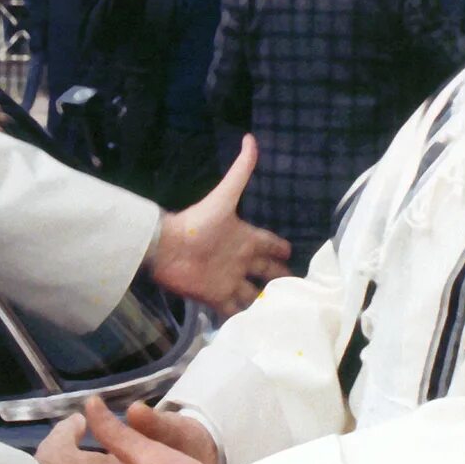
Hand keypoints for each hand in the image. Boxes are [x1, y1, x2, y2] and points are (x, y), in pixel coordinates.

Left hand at [150, 135, 291, 316]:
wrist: (167, 248)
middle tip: (297, 289)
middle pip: (266, 272)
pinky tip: (257, 325)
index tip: (292, 253)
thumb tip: (250, 138)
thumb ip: (240, 171)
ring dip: (264, 301)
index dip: (281, 249)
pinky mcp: (216, 297)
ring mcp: (229, 280)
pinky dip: (244, 317)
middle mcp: (240, 260)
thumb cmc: (197, 222)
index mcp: (244, 237)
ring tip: (281, 311)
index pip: (269, 244)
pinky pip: (234, 311)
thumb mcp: (224, 197)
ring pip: (253, 294)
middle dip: (280, 279)